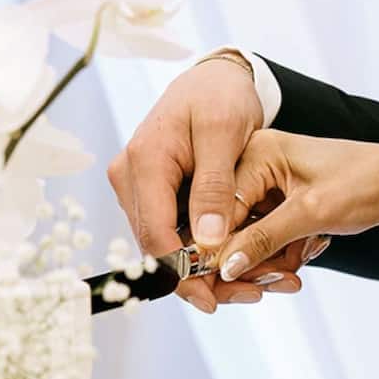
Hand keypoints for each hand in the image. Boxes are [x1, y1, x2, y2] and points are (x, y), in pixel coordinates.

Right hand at [106, 57, 311, 312]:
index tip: (214, 298)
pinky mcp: (152, 192)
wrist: (213, 80)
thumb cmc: (219, 97)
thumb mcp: (224, 134)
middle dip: (196, 276)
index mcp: (144, 162)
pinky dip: (200, 249)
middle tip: (241, 296)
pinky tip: (233, 261)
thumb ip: (214, 186)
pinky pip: (172, 231)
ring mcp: (138, 186)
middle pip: (156, 246)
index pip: (155, 233)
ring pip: (164, 244)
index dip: (182, 271)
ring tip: (247, 284)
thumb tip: (207, 239)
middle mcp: (131, 177)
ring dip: (200, 268)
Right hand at [214, 131, 378, 280]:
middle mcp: (253, 167)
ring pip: (245, 240)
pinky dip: (281, 255)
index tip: (217, 284)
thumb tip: (224, 265)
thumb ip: (263, 239)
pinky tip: (305, 254)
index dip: (215, 250)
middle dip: (247, 261)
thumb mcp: (311, 212)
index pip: (215, 210)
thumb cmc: (364, 182)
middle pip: (225, 229)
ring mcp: (265, 188)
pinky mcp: (278, 205)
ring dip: (268, 262)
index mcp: (254, 153)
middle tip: (266, 285)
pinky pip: (264, 240)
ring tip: (293, 271)